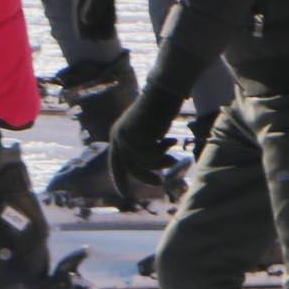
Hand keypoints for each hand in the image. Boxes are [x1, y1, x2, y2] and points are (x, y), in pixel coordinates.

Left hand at [105, 84, 183, 205]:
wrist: (162, 93)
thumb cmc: (158, 111)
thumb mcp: (147, 133)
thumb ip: (142, 149)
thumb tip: (149, 171)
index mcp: (117, 136)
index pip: (116, 163)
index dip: (119, 179)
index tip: (124, 195)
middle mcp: (118, 137)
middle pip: (131, 168)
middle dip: (146, 177)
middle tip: (161, 183)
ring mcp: (126, 136)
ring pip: (144, 163)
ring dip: (161, 161)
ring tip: (172, 153)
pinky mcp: (137, 135)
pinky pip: (153, 155)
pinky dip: (164, 150)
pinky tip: (172, 139)